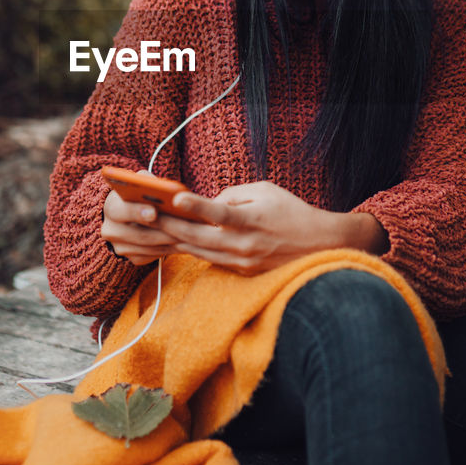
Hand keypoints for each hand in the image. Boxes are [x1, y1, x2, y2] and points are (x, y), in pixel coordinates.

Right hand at [101, 186, 183, 265]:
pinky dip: (172, 248)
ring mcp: (121, 247)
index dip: (137, 212)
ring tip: (193, 233)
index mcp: (111, 207)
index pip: (121, 210)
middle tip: (186, 226)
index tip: (153, 212)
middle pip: (140, 234)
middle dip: (165, 230)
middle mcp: (111, 230)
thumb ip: (149, 183)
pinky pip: (155, 256)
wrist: (129, 215)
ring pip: (151, 247)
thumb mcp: (141, 183)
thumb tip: (165, 190)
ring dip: (173, 241)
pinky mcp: (134, 258)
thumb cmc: (140, 194)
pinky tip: (187, 241)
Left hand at [153, 181, 387, 273]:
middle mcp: (244, 245)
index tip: (176, 197)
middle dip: (170, 225)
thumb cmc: (292, 212)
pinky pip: (210, 259)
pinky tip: (173, 240)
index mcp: (252, 221)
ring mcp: (241, 263)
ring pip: (199, 251)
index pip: (220, 212)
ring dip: (174, 239)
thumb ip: (233, 195)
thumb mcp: (265, 191)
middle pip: (199, 237)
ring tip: (150, 227)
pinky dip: (191, 249)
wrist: (320, 246)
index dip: (197, 206)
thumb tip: (207, 203)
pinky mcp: (241, 273)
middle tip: (144, 214)